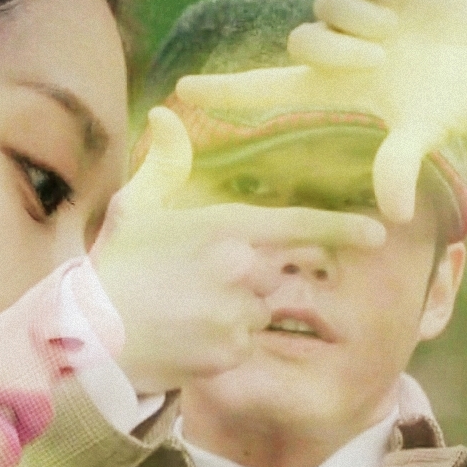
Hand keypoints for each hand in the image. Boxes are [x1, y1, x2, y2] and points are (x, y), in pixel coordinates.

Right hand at [91, 107, 386, 393]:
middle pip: (278, 272)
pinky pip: (243, 344)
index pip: (299, 225)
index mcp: (225, 228)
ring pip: (259, 311)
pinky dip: (222, 342)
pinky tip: (185, 335)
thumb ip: (163, 163)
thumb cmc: (112, 268)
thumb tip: (164, 115)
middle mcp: (241, 270)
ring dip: (236, 311)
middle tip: (208, 282)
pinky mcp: (229, 352)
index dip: (341, 229)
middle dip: (255, 276)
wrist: (89, 336)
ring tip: (186, 310)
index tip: (377, 232)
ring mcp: (237, 313)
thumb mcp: (134, 208)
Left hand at [176, 0, 466, 223]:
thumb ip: (400, 162)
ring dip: (360, 16)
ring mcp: (355, 13)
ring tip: (399, 26)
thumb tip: (397, 215)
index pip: (264, 88)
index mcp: (333, 87)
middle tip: (382, 54)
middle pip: (302, 40)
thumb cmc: (458, 96)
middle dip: (337, 47)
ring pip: (325, 5)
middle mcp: (335, 49)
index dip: (224, 88)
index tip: (181, 90)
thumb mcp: (426, 128)